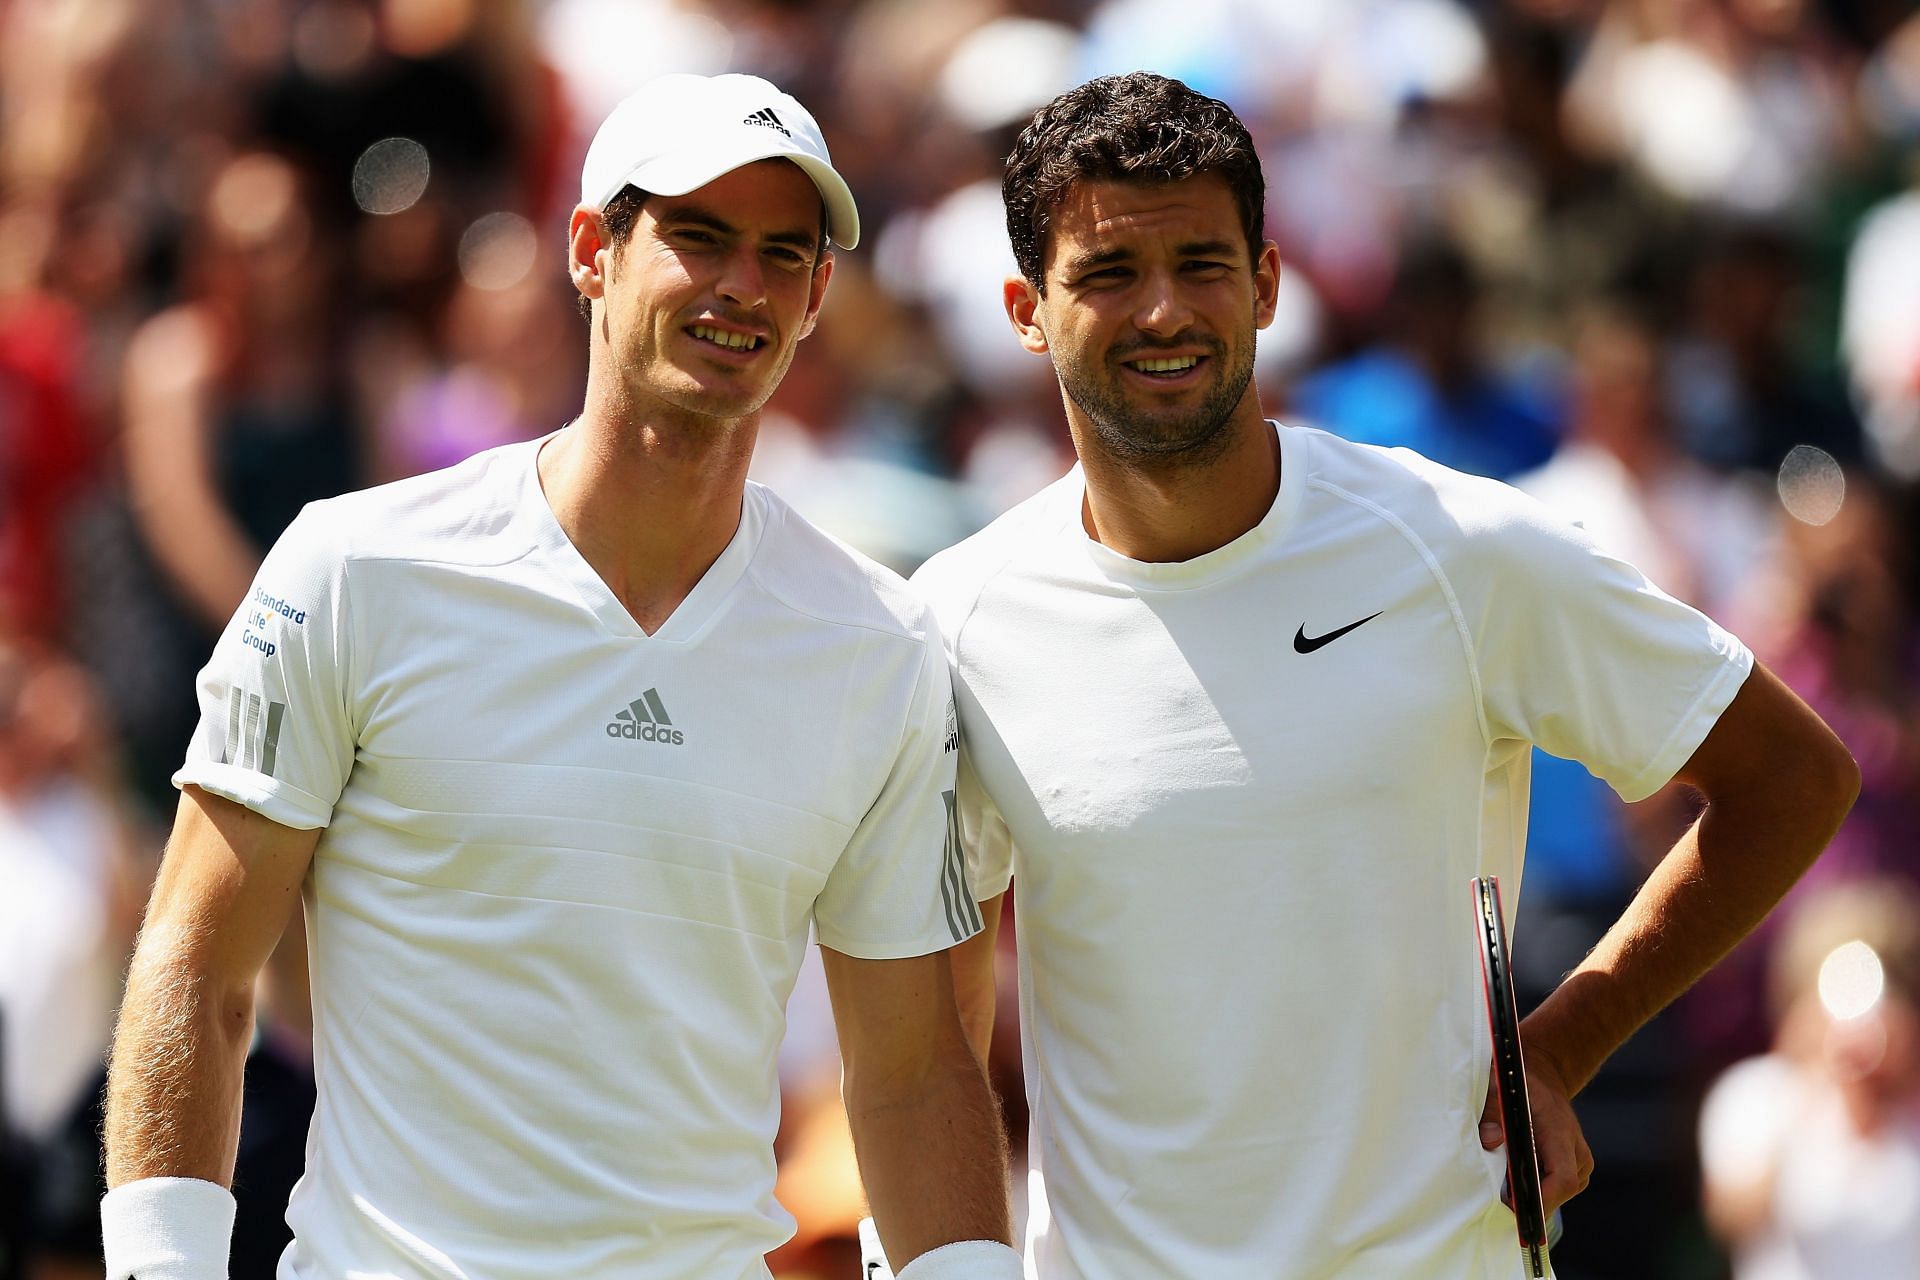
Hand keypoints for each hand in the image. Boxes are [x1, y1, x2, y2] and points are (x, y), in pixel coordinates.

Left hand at [1479, 1052, 1592, 1213]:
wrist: (1543, 1078)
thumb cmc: (1520, 1083)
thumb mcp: (1502, 1087)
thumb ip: (1492, 1110)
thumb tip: (1490, 1139)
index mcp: (1560, 1131)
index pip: (1562, 1178)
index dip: (1541, 1201)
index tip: (1516, 1212)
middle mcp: (1576, 1150)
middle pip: (1560, 1192)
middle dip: (1531, 1203)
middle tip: (1499, 1207)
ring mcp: (1579, 1161)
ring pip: (1558, 1193)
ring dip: (1533, 1195)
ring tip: (1505, 1190)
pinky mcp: (1574, 1167)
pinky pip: (1556, 1187)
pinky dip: (1536, 1188)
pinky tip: (1516, 1183)